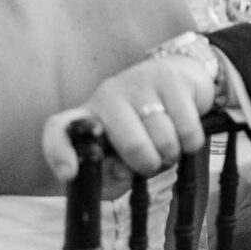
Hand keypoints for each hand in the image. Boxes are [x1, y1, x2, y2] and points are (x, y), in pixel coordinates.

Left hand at [43, 51, 213, 187]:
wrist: (182, 76)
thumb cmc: (148, 121)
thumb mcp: (125, 143)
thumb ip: (116, 163)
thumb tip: (117, 171)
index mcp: (91, 114)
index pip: (59, 128)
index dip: (59, 152)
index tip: (70, 173)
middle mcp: (109, 95)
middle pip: (131, 146)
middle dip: (150, 164)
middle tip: (155, 160)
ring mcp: (140, 83)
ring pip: (164, 140)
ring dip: (173, 152)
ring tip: (171, 142)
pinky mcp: (171, 78)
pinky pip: (187, 130)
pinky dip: (191, 141)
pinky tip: (185, 131)